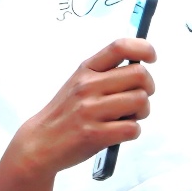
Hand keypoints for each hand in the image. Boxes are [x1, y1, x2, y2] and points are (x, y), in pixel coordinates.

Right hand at [0, 38, 155, 190]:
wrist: (39, 143)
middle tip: (137, 100)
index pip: (119, 47)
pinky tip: (117, 132)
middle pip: (140, 75)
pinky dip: (131, 132)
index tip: (152, 58)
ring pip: (141, 101)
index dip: (144, 48)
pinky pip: (133, 128)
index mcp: (85, 70)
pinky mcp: (95, 134)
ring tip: (125, 118)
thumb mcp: (77, 84)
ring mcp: (90, 110)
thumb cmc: (65, 114)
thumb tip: (142, 70)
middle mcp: (87, 86)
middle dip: (148, 88)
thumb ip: (105, 75)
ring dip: (141, 113)